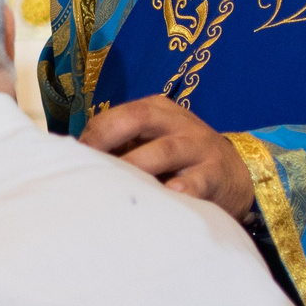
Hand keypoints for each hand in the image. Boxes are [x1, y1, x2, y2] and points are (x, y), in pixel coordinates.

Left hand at [79, 95, 254, 218]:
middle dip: (109, 139)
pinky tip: (171, 195)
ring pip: (166, 150)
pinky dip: (185, 187)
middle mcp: (177, 123)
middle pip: (139, 119)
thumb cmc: (178, 162)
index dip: (92, 136)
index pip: (117, 115)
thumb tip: (70, 160)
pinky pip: (199, 180)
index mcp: (156, 110)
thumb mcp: (152, 143)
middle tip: (88, 167)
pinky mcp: (217, 175)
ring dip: (139, 165)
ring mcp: (199, 147)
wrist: (236, 176)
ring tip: (118, 182)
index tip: (72, 160)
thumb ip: (120, 147)